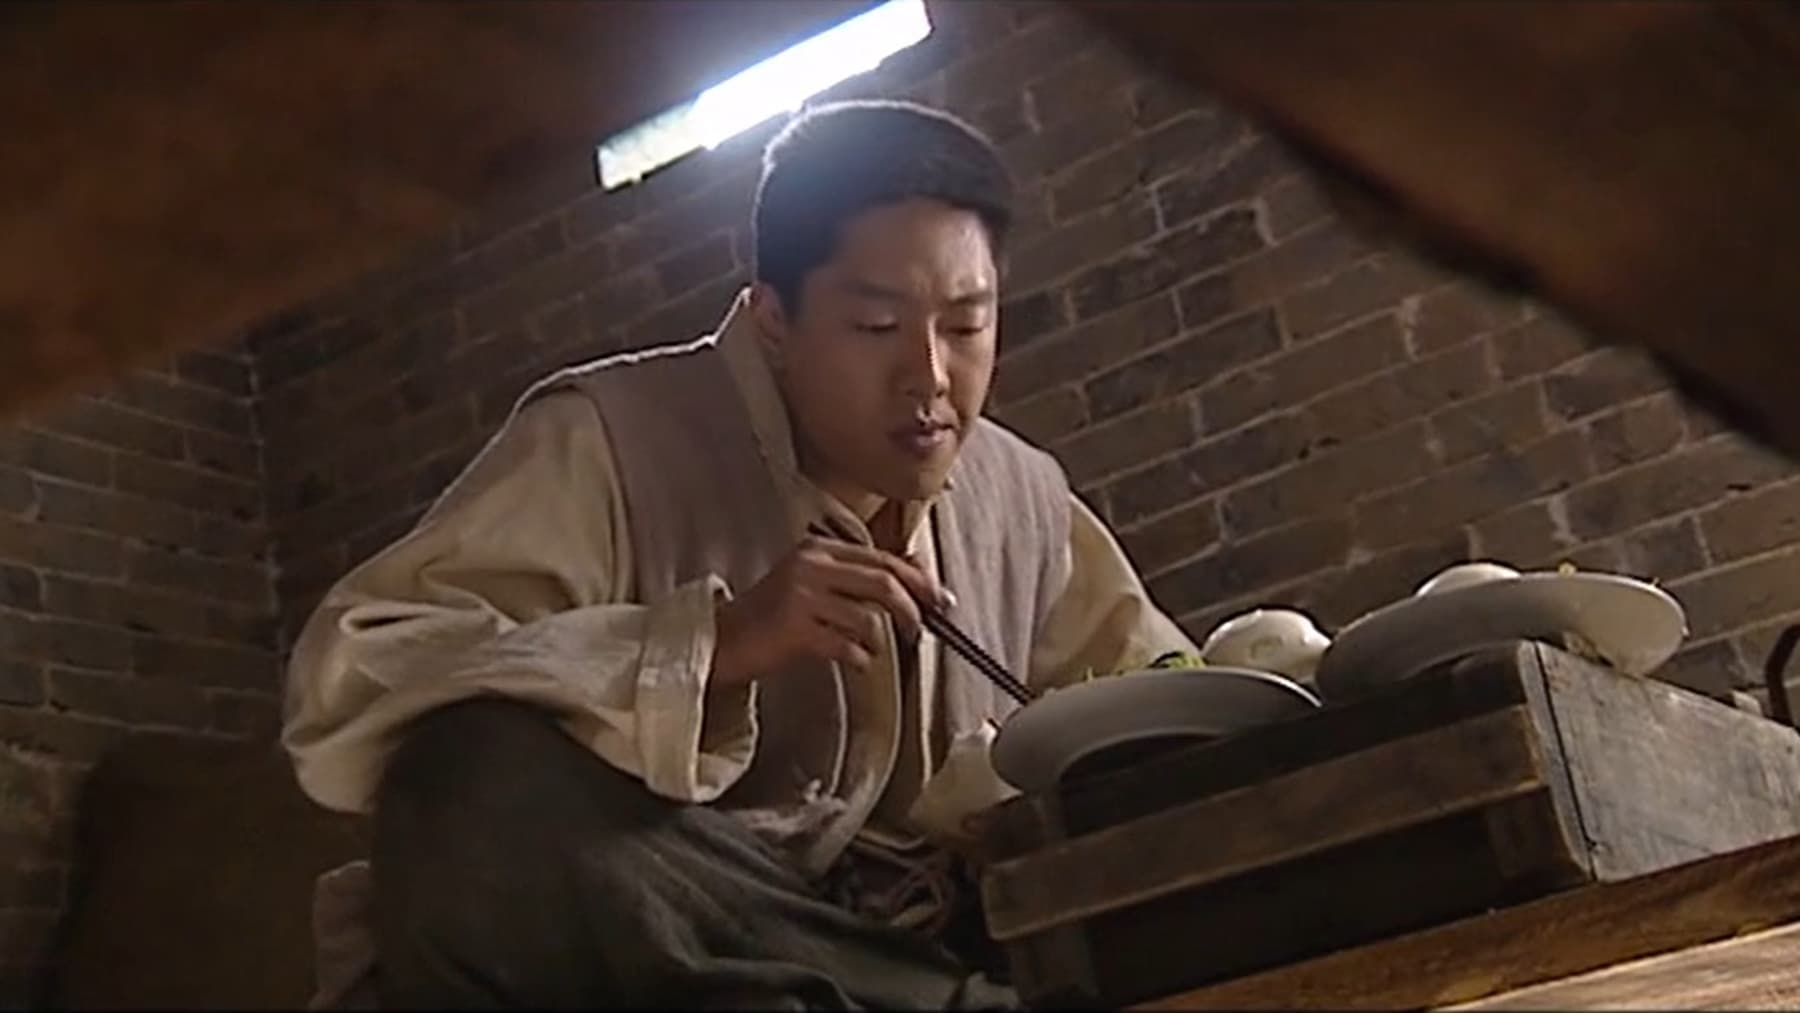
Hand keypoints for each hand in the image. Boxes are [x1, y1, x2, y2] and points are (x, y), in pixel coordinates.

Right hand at [711, 535, 951, 688]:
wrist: (723, 640)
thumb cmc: (773, 616)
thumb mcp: (813, 582)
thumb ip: (858, 575)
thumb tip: (918, 568)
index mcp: (817, 550)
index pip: (882, 558)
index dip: (918, 580)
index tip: (940, 600)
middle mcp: (810, 567)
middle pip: (883, 582)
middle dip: (912, 608)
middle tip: (920, 629)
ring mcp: (801, 597)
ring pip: (868, 617)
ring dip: (880, 640)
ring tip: (872, 649)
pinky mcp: (795, 630)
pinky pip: (847, 646)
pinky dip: (860, 659)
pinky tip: (854, 662)